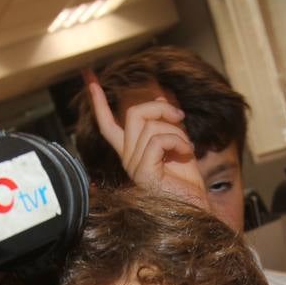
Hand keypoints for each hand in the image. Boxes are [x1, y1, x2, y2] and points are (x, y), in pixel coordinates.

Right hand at [83, 69, 209, 210]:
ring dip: (175, 129)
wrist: (196, 207)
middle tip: (179, 116)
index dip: (98, 101)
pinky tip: (187, 152)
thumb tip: (159, 95)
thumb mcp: (177, 143)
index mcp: (131, 152)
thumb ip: (167, 122)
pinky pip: (157, 139)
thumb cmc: (187, 182)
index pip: (107, 123)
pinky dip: (178, 141)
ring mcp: (133, 165)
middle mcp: (128, 158)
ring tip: (187, 146)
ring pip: (148, 125)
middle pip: (133, 114)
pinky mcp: (143, 172)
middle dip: (159, 106)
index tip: (89, 77)